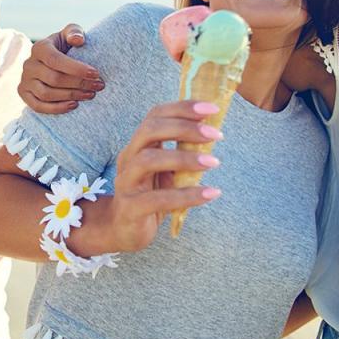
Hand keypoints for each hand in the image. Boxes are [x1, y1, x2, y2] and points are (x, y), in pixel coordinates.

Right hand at [19, 23, 103, 113]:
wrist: (53, 62)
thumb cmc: (66, 47)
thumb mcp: (70, 34)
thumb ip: (74, 32)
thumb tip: (78, 40)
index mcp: (40, 47)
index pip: (56, 60)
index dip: (76, 68)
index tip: (96, 73)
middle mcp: (29, 64)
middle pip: (54, 78)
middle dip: (79, 83)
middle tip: (98, 85)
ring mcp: (25, 80)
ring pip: (47, 94)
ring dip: (71, 96)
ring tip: (90, 94)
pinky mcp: (24, 94)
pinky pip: (38, 106)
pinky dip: (57, 108)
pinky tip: (75, 105)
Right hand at [108, 100, 222, 251]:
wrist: (123, 229)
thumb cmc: (151, 195)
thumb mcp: (166, 170)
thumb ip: (182, 152)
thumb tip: (213, 133)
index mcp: (138, 145)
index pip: (155, 115)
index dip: (182, 108)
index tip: (212, 109)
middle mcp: (128, 158)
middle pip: (149, 131)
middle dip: (184, 128)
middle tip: (215, 134)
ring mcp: (126, 183)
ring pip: (148, 161)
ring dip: (184, 158)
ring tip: (213, 162)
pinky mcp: (131, 209)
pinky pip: (158, 199)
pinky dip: (187, 195)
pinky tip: (210, 193)